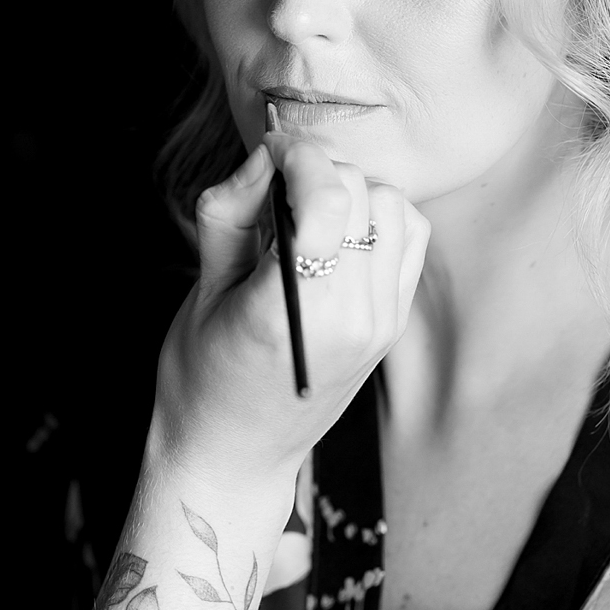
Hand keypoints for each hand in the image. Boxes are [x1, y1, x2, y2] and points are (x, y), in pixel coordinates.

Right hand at [149, 133, 428, 490]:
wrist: (233, 456)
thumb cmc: (200, 376)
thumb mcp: (202, 289)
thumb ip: (230, 212)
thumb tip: (265, 156)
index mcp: (299, 311)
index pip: (328, 195)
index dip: (294, 155)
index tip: (265, 152)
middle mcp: (354, 317)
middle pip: (362, 191)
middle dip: (316, 169)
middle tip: (273, 185)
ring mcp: (381, 323)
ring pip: (395, 207)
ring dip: (352, 191)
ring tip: (306, 211)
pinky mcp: (391, 325)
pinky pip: (408, 239)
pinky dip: (379, 218)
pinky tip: (337, 232)